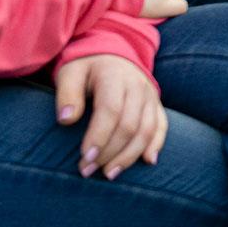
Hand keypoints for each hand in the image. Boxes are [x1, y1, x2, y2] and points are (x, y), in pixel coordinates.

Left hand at [55, 54, 166, 179]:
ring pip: (147, 130)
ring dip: (130, 156)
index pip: (111, 111)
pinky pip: (161, 126)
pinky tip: (147, 162)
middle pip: (130, 125)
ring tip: (109, 173)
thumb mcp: (70, 73)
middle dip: (110, 152)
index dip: (99, 136)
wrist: (113, 52)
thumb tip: (66, 120)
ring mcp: (150, 96)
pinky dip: (156, 145)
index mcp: (115, 77)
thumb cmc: (86, 67)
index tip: (85, 158)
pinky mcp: (157, 104)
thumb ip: (67, 95)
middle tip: (88, 171)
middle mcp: (138, 87)